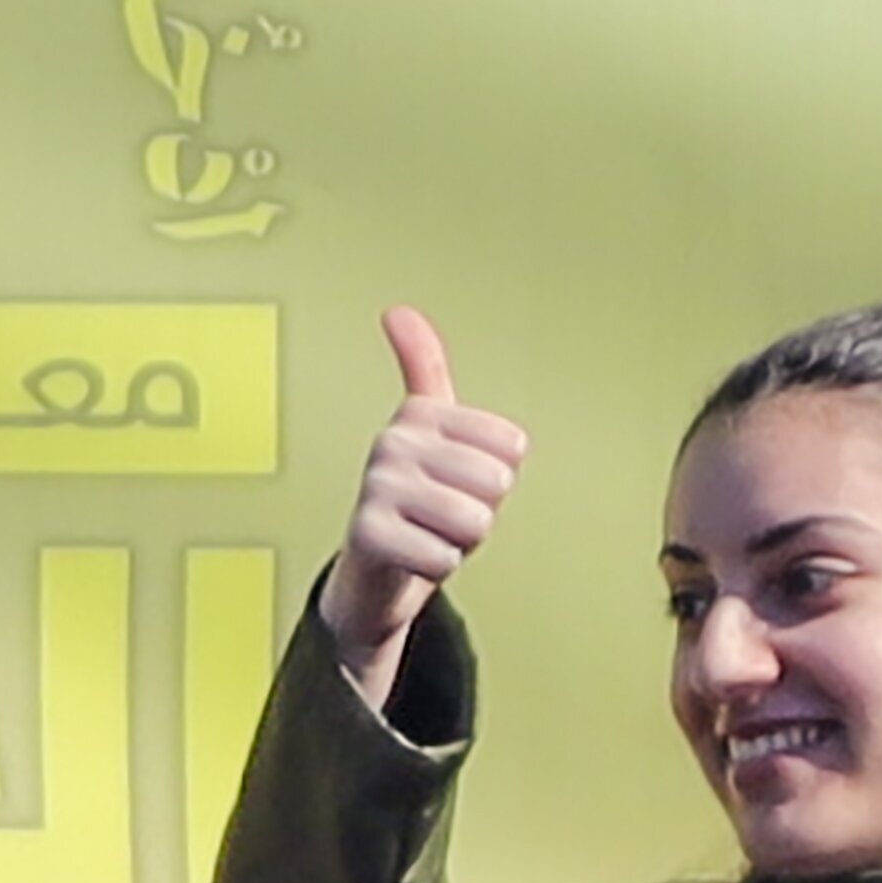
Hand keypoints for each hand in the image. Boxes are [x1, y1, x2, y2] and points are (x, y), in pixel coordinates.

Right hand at [319, 302, 528, 710]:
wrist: (372, 571)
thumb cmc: (415, 500)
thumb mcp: (431, 431)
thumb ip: (422, 367)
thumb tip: (396, 311)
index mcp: (419, 414)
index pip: (512, 447)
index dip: (497, 474)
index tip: (458, 479)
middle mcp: (393, 442)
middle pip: (496, 483)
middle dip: (481, 509)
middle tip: (444, 513)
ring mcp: (377, 487)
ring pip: (474, 520)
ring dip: (460, 540)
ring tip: (430, 533)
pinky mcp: (369, 534)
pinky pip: (446, 556)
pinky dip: (438, 566)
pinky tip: (414, 556)